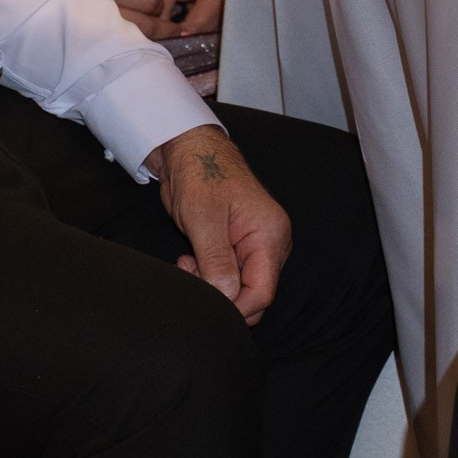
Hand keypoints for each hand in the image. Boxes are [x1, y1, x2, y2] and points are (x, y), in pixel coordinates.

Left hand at [147, 124, 287, 320]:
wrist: (190, 152)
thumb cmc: (200, 173)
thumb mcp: (203, 217)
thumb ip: (217, 260)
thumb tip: (227, 296)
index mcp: (269, 235)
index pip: (262, 292)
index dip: (234, 305)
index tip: (205, 302)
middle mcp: (269, 244)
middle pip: (254, 295)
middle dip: (221, 296)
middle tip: (191, 274)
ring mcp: (254, 246)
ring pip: (240, 289)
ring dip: (212, 286)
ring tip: (188, 264)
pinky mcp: (238, 247)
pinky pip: (230, 277)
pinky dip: (209, 277)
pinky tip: (191, 261)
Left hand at [149, 0, 232, 42]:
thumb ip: (162, 2)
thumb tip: (150, 27)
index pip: (195, 27)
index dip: (173, 31)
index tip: (153, 30)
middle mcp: (227, 8)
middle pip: (200, 31)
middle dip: (178, 31)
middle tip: (155, 27)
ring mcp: (224, 10)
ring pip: (200, 28)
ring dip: (182, 26)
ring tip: (163, 19)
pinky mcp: (219, 9)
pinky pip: (203, 21)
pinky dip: (188, 20)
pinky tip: (173, 15)